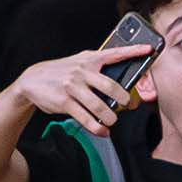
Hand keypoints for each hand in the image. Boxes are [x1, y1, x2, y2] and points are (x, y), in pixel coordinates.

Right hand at [15, 47, 152, 137]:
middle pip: (111, 86)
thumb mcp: (79, 63)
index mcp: (90, 59)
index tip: (149, 50)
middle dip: (124, 99)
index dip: (133, 51)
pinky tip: (103, 131)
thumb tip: (122, 85)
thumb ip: (99, 69)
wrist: (32, 80)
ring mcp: (73, 87)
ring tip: (113, 121)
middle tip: (129, 105)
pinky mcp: (65, 101)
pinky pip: (86, 118)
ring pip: (100, 106)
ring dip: (111, 117)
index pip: (115, 53)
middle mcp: (82, 71)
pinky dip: (97, 128)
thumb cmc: (62, 73)